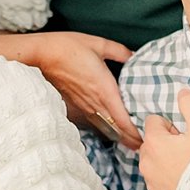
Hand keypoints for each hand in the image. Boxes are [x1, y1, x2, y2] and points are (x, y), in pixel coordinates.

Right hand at [30, 32, 138, 148]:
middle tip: (147, 145)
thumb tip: (133, 55)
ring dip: (121, 135)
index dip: (135, 133)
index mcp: (104, 89)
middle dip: (132, 139)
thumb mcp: (98, 44)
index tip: (147, 138)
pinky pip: (96, 121)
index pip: (122, 120)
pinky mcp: (78, 104)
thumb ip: (119, 51)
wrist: (42, 55)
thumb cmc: (68, 47)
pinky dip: (108, 127)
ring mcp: (86, 105)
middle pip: (116, 129)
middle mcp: (96, 102)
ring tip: (134, 141)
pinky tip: (113, 128)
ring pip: (107, 127)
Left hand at [138, 89, 189, 189]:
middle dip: (166, 143)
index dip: (171, 125)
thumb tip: (182, 91)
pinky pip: (158, 184)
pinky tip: (185, 183)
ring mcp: (150, 183)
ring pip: (153, 164)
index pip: (153, 121)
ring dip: (165, 162)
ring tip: (189, 167)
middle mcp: (146, 163)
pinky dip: (168, 182)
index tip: (185, 135)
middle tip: (189, 150)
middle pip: (152, 143)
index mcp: (153, 142)